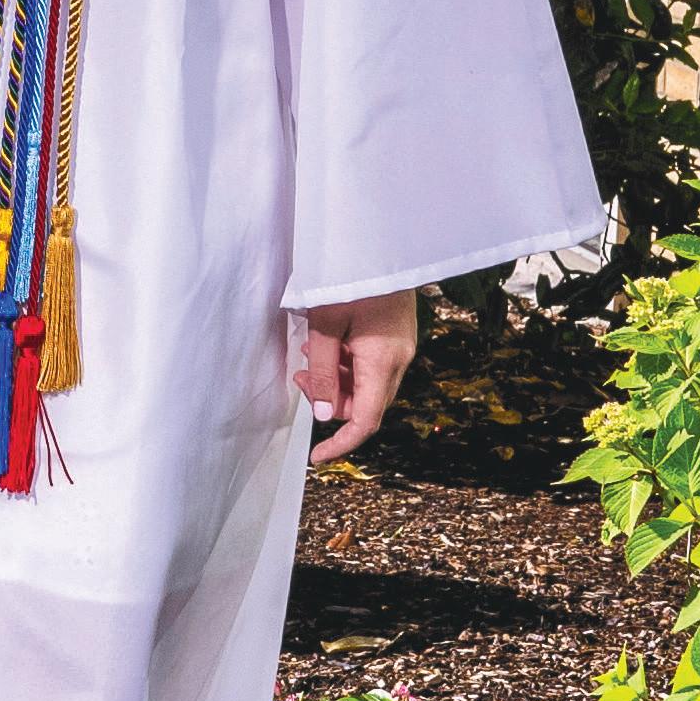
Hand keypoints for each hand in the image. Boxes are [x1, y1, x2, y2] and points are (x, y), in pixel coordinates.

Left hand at [299, 288, 416, 461]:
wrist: (382, 243)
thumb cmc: (350, 279)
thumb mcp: (325, 326)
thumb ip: (321, 373)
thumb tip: (322, 415)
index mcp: (383, 362)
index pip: (366, 420)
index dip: (341, 444)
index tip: (316, 457)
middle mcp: (398, 360)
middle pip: (364, 403)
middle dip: (329, 401)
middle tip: (299, 378)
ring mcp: (400, 348)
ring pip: (366, 385)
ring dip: (335, 380)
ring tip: (308, 353)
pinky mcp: (396, 336)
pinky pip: (371, 365)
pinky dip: (346, 364)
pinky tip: (326, 344)